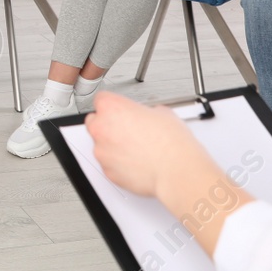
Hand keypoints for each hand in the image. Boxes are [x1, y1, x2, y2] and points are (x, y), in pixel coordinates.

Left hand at [85, 92, 218, 199]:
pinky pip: (109, 164)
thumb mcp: (162, 112)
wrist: (176, 169)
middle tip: (128, 129)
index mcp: (112, 108)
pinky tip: (137, 162)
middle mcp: (101, 128)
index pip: (101, 99)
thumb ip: (144, 111)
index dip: (113, 105)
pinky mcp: (108, 171)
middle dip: (108, 124)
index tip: (120, 110)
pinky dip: (119, 164)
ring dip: (114, 145)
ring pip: (101, 145)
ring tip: (137, 149)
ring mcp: (102, 151)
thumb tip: (147, 116)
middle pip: (95, 121)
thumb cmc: (170, 142)